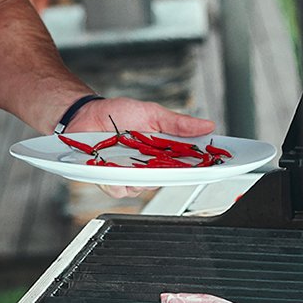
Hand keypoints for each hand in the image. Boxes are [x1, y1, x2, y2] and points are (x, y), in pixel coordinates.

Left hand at [66, 97, 215, 199]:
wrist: (86, 114)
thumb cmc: (118, 113)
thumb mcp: (152, 113)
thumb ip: (178, 123)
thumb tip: (207, 125)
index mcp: (163, 152)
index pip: (188, 165)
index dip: (202, 168)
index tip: (216, 165)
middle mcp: (148, 167)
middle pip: (168, 180)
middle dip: (169, 172)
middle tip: (164, 159)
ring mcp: (129, 175)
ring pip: (143, 188)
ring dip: (139, 175)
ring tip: (130, 156)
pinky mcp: (110, 180)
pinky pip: (119, 189)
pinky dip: (116, 179)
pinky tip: (112, 165)